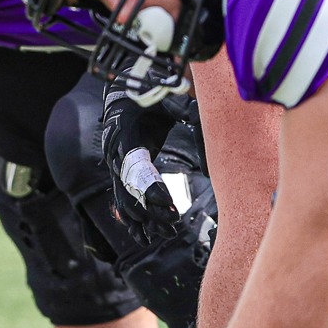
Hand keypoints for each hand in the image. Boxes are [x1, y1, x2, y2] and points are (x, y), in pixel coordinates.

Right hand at [103, 87, 207, 243]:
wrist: (124, 91)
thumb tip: (213, 129)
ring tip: (167, 234)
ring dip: (143, 221)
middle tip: (174, 225)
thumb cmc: (151, 93)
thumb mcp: (171, 99)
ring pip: (124, 200)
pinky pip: (121, 200)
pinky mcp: (118, 172)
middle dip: (150, 212)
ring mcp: (113, 164)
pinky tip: (145, 237)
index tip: (170, 205)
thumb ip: (189, 112)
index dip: (150, 189)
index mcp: (124, 132)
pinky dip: (132, 219)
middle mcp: (114, 152)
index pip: (134, 169)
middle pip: (128, 191)